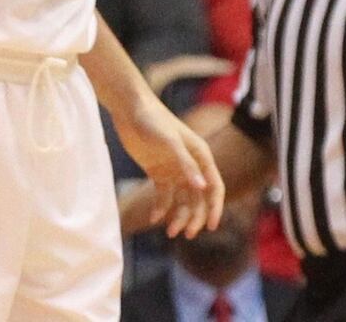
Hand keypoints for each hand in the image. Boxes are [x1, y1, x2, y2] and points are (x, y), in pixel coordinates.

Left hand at [115, 98, 225, 238]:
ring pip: (183, 199)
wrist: (131, 111)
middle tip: (187, 234)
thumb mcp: (170, 143)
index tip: (210, 226)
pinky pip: (164, 196)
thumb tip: (202, 188)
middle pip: (199, 198)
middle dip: (196, 216)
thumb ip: (186, 165)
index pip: (214, 186)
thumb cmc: (154, 121)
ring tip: (170, 231)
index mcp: (201, 156)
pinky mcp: (158, 172)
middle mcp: (191, 164)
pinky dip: (161, 208)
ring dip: (179, 216)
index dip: (215, 207)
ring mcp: (174, 169)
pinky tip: (154, 218)